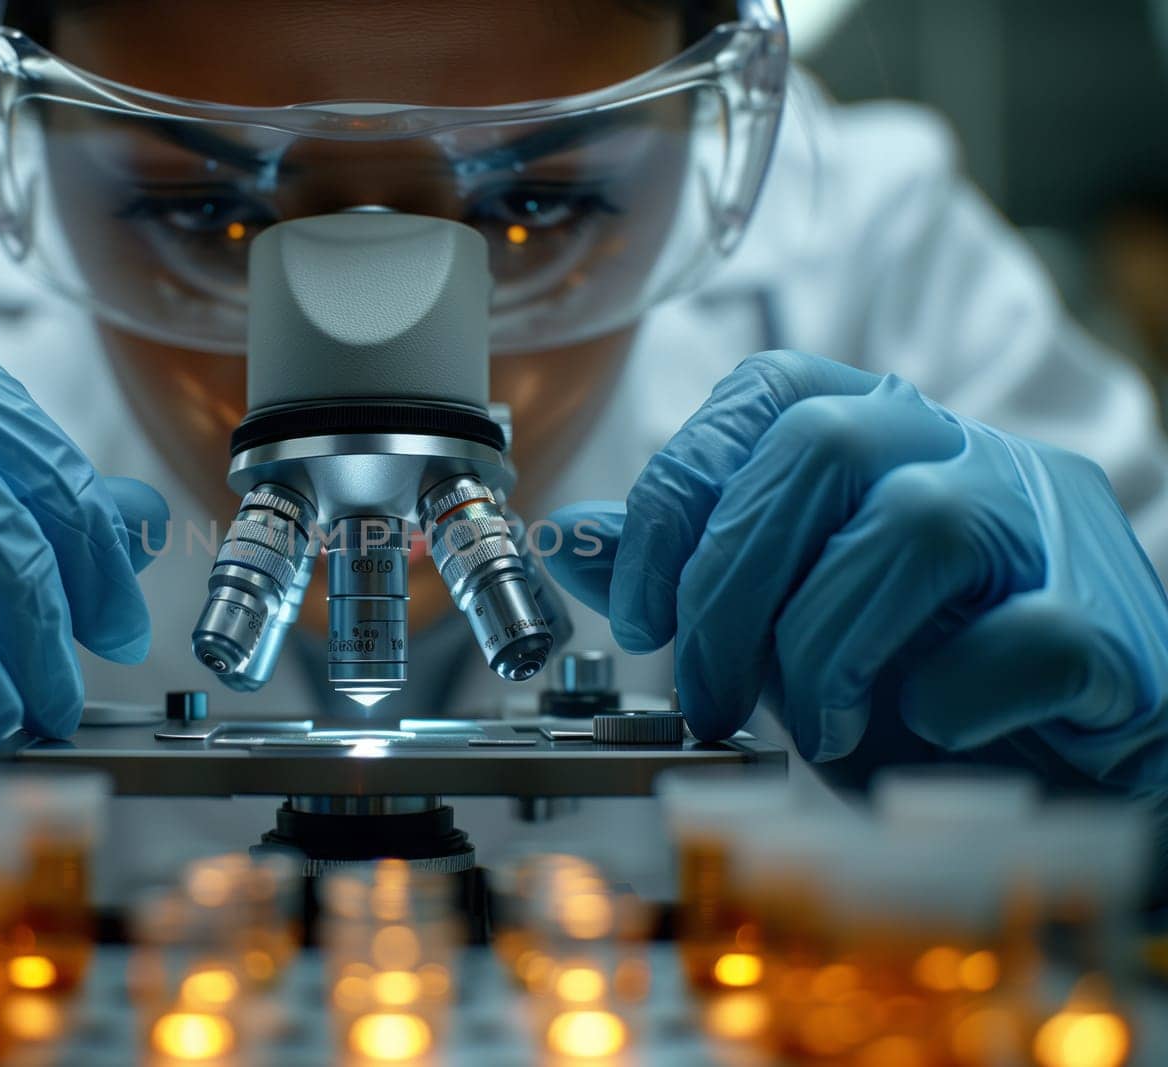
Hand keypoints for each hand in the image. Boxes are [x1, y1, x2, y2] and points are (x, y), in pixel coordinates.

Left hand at [547, 350, 1167, 790]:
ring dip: (827, 649)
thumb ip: (686, 571)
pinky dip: (944, 698)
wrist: (1062, 762)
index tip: (635, 610)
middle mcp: (965, 451)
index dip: (677, 492)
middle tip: (705, 692)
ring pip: (917, 524)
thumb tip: (570, 537)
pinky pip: (1025, 634)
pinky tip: (922, 729)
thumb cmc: (913, 676)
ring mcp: (1051, 528)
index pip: (763, 390)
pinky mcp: (1115, 628)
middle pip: (823, 443)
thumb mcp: (778, 618)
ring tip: (817, 727)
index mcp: (879, 432)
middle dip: (729, 584)